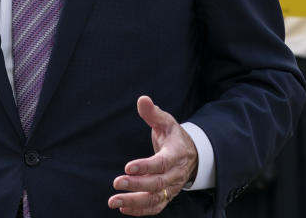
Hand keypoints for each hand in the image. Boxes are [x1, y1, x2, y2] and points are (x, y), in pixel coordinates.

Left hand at [108, 96, 197, 215]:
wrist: (191, 154)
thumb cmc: (174, 136)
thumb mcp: (166, 121)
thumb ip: (153, 113)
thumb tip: (142, 99)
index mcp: (176, 154)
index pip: (162, 163)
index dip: (145, 166)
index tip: (127, 167)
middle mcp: (175, 174)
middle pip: (157, 183)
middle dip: (136, 185)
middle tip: (116, 183)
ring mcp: (172, 187)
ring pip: (155, 198)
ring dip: (134, 202)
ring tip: (113, 202)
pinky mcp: (168, 196)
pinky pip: (156, 206)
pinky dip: (140, 210)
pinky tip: (123, 208)